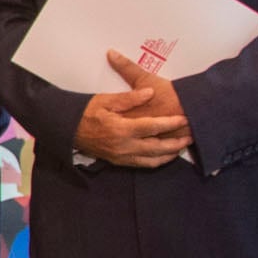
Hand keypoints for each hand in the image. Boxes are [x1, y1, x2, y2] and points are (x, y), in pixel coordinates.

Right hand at [74, 53, 191, 167]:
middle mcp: (123, 146)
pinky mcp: (119, 162)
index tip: (184, 118)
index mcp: (120, 129)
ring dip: (169, 154)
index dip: (170, 123)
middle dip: (175, 143)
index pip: (151, 127)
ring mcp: (121, 156)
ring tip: (182, 146)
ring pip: (152, 160)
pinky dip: (157, 161)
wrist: (67, 129)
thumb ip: (129, 98)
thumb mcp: (105, 100)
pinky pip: (143, 164)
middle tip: (191, 136)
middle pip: (156, 148)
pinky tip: (165, 156)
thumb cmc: (87, 111)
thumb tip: (149, 92)